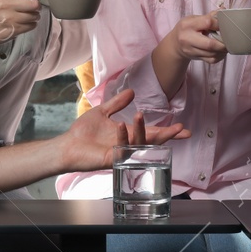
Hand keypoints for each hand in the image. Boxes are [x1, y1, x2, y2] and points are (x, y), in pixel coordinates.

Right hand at [0, 0, 41, 54]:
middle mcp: (6, 4)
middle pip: (35, 4)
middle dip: (36, 5)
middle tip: (32, 6)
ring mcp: (10, 18)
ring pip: (35, 16)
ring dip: (34, 16)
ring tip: (26, 14)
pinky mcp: (13, 30)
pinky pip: (32, 26)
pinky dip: (30, 24)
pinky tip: (23, 22)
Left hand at [50, 88, 189, 172]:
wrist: (67, 145)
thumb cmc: (83, 132)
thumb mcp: (102, 112)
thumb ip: (117, 103)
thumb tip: (132, 92)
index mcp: (127, 134)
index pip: (152, 132)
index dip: (168, 131)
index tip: (183, 128)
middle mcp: (128, 144)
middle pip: (153, 141)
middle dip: (167, 135)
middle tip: (180, 129)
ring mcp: (121, 153)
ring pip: (139, 143)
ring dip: (141, 129)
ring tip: (140, 114)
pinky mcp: (111, 159)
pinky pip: (122, 149)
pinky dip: (122, 136)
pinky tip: (120, 125)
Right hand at [169, 13, 227, 64]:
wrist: (175, 44)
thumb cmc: (186, 29)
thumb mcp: (193, 19)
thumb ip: (208, 16)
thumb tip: (224, 10)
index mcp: (188, 25)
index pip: (207, 23)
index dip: (219, 24)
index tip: (225, 24)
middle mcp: (188, 39)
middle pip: (209, 44)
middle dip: (223, 43)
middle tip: (231, 40)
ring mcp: (191, 51)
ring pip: (212, 54)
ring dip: (223, 50)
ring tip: (228, 45)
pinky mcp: (196, 58)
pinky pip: (211, 60)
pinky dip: (220, 56)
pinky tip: (222, 51)